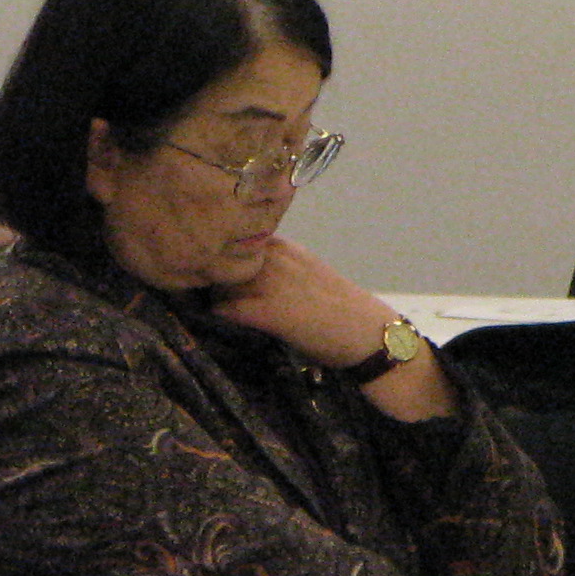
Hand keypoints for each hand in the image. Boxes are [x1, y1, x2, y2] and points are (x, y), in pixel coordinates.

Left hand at [212, 240, 455, 421]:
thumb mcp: (312, 276)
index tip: (211, 267)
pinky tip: (221, 325)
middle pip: (222, 256)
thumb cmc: (345, 312)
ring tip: (208, 309)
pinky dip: (216, 315)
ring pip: (218, 280)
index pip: (238, 239)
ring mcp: (272, 283)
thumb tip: (247, 278)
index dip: (221, 254)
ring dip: (210, 294)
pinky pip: (224, 308)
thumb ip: (280, 270)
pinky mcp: (268, 311)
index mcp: (291, 249)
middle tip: (204, 291)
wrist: (370, 335)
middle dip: (209, 272)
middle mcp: (279, 259)